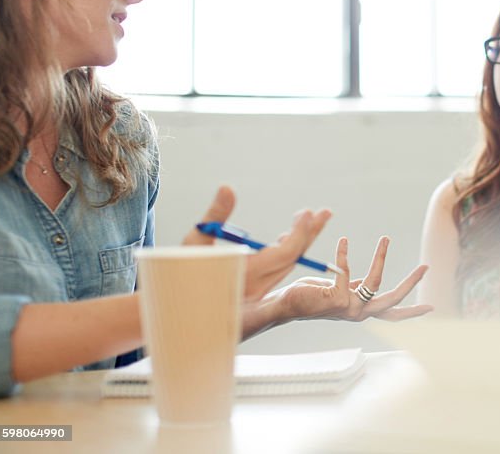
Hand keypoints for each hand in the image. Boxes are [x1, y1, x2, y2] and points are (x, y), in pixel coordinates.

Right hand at [183, 185, 331, 300]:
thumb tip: (228, 187)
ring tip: (314, 220)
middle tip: (325, 212)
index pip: (285, 253)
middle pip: (293, 258)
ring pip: (287, 265)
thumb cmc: (179, 276)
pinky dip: (287, 252)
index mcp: (247, 275)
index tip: (308, 213)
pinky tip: (286, 238)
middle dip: (310, 233)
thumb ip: (214, 216)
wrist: (174, 313)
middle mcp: (257, 285)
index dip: (300, 233)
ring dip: (302, 242)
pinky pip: (276, 270)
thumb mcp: (194, 243)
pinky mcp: (253, 291)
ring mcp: (256, 290)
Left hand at [271, 235, 432, 322]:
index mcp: (361, 310)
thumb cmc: (310, 296)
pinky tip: (343, 242)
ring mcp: (349, 309)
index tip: (430, 307)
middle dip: (410, 283)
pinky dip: (344, 254)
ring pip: (376, 282)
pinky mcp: (337, 301)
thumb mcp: (340, 290)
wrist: (285, 304)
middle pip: (393, 301)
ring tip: (385, 238)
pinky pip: (348, 271)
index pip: (392, 312)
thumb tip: (367, 280)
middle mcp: (358, 313)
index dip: (412, 310)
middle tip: (425, 267)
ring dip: (381, 257)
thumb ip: (356, 287)